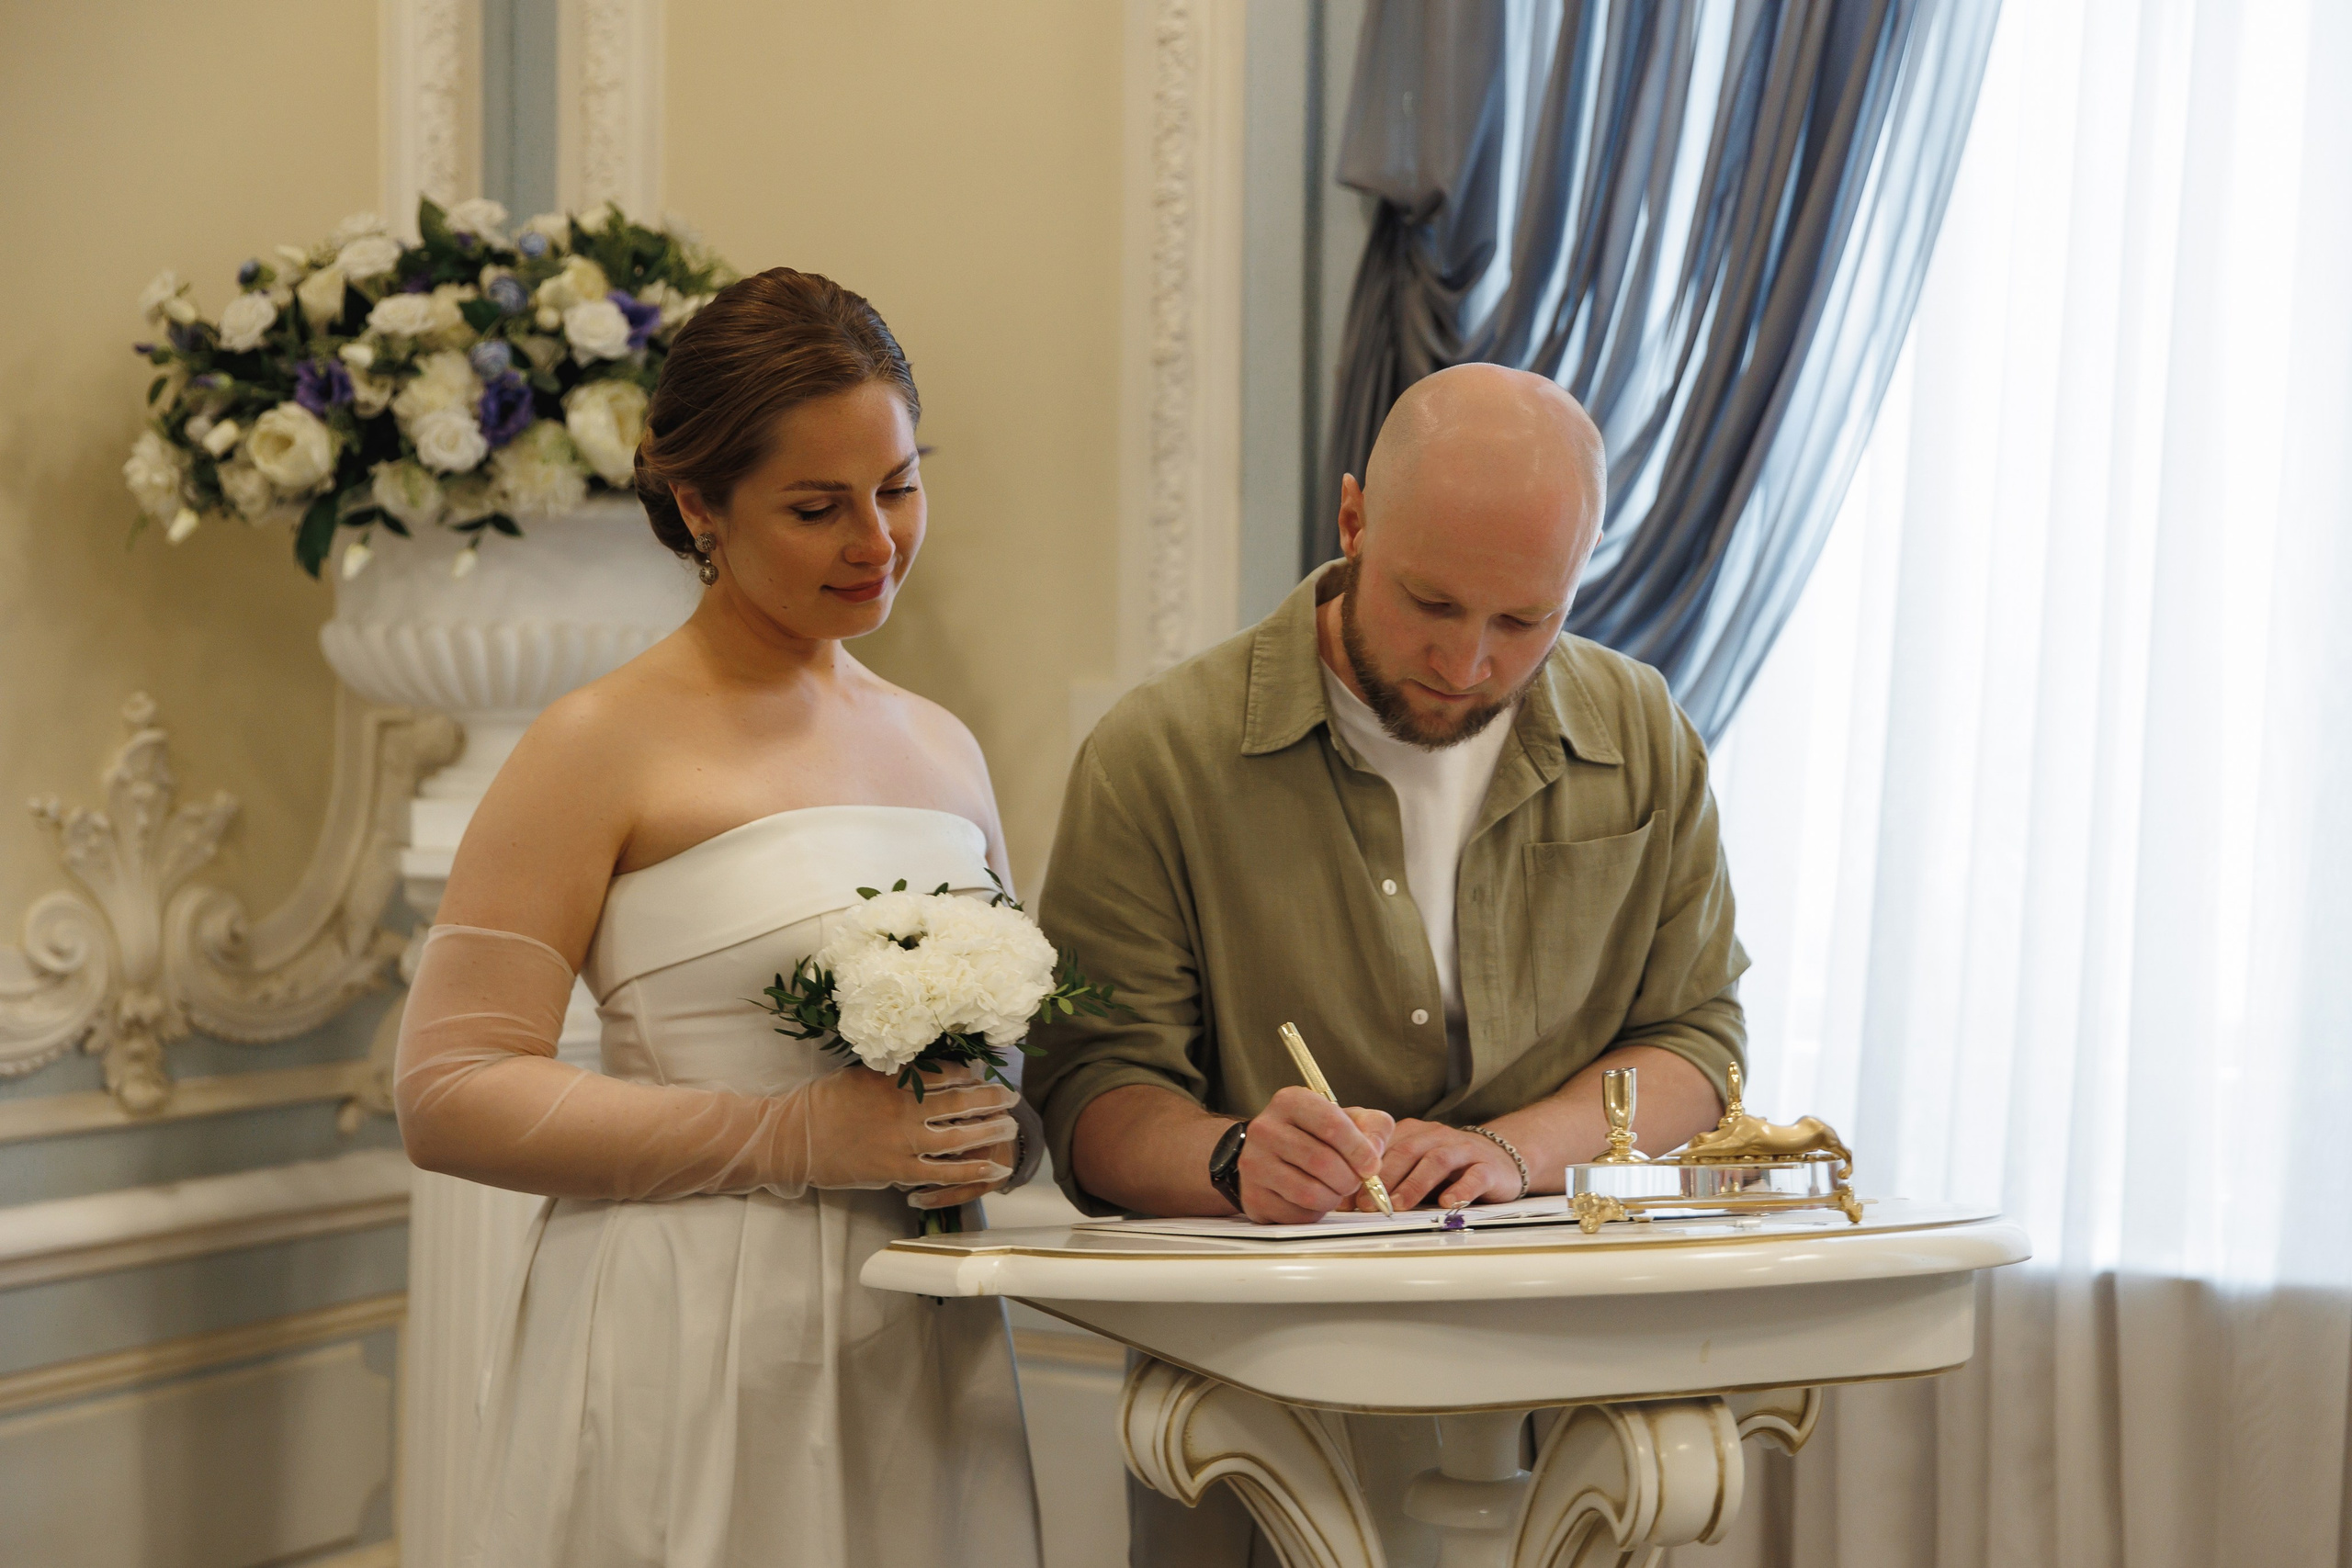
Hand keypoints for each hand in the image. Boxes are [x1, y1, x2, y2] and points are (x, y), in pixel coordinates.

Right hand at [802, 1062, 1017, 1194]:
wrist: (796, 1136)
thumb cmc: (826, 1101)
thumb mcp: (863, 1074)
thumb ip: (896, 1073)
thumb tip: (931, 1070)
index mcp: (895, 1079)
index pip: (945, 1073)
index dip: (970, 1074)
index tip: (985, 1074)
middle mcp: (904, 1107)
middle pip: (960, 1102)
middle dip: (990, 1099)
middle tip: (1011, 1097)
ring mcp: (903, 1140)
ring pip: (958, 1135)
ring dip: (989, 1131)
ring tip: (1010, 1127)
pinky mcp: (898, 1169)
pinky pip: (942, 1172)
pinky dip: (969, 1170)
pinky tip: (991, 1169)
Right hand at [1237, 1086, 1393, 1223]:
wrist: (1267, 1152)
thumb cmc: (1313, 1134)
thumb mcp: (1346, 1117)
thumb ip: (1371, 1127)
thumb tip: (1373, 1155)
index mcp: (1290, 1102)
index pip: (1331, 1125)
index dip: (1359, 1150)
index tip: (1372, 1166)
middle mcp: (1266, 1129)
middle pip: (1322, 1161)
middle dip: (1349, 1178)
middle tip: (1354, 1181)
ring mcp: (1254, 1163)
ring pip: (1309, 1192)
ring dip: (1333, 1198)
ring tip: (1335, 1190)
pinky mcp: (1252, 1195)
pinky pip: (1296, 1214)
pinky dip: (1314, 1212)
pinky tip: (1313, 1199)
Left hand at [1362, 1119, 1522, 1209]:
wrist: (1500, 1158)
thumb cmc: (1449, 1167)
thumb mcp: (1415, 1166)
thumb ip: (1387, 1179)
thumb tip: (1348, 1201)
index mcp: (1414, 1133)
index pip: (1384, 1146)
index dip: (1363, 1170)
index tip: (1347, 1194)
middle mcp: (1436, 1136)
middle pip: (1407, 1151)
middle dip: (1384, 1178)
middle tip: (1368, 1203)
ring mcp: (1463, 1150)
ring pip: (1436, 1161)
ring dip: (1415, 1184)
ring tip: (1399, 1205)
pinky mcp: (1487, 1167)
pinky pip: (1474, 1176)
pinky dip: (1460, 1189)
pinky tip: (1448, 1203)